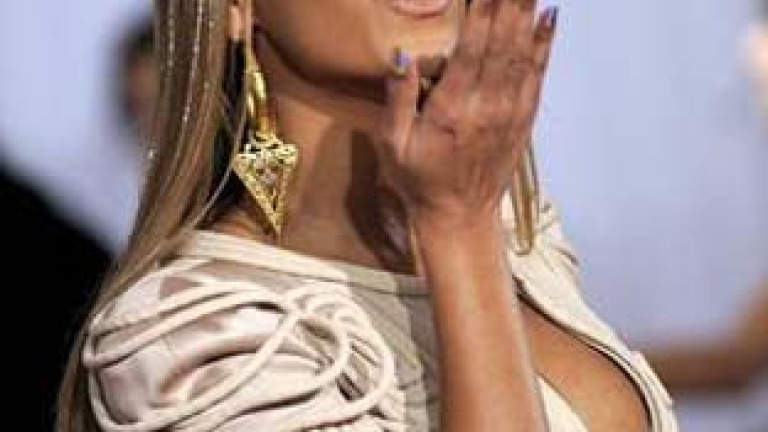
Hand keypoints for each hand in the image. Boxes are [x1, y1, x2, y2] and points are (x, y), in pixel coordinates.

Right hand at [378, 0, 557, 227]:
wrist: (460, 217)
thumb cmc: (420, 180)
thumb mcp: (392, 145)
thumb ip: (397, 99)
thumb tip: (402, 56)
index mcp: (453, 110)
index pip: (471, 48)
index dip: (482, 11)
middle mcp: (487, 107)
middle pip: (502, 43)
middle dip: (510, 3)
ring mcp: (510, 114)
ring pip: (523, 54)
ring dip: (528, 14)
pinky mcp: (523, 121)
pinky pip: (537, 75)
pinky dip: (545, 45)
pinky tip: (550, 19)